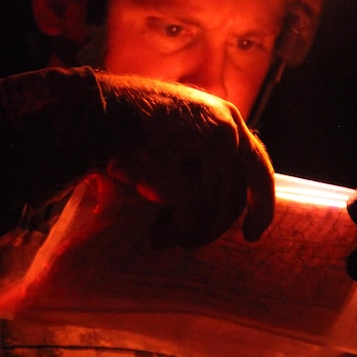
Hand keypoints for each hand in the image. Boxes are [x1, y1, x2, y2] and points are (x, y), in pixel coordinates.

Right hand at [0, 68, 274, 248]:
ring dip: (190, 233)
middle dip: (215, 227)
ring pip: (215, 211)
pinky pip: (193, 216)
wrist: (96, 113)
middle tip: (191, 243)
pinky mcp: (186, 169)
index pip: (258, 166)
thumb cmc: (129, 123)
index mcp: (226, 117)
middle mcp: (225, 130)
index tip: (253, 232)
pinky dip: (176, 232)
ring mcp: (207, 148)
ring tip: (163, 237)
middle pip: (235, 196)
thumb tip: (214, 198)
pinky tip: (155, 235)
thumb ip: (204, 153)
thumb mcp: (179, 127)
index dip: (260, 204)